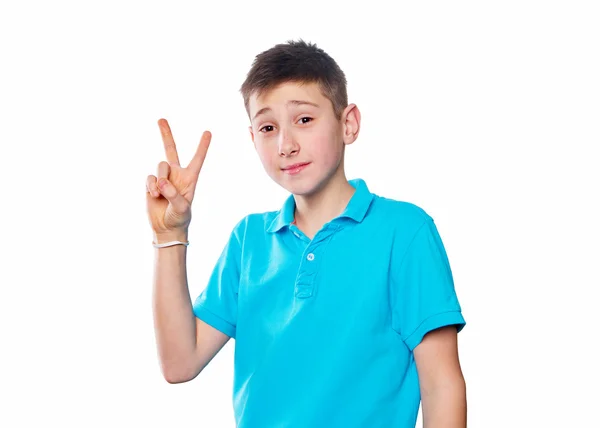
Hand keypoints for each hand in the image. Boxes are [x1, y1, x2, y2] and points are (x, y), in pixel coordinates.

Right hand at [146, 118, 210, 236]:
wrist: (166, 228)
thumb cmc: (179, 218)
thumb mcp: (182, 208)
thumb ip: (173, 194)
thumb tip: (162, 181)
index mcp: (190, 178)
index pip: (197, 159)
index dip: (202, 146)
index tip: (208, 132)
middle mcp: (176, 174)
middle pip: (171, 150)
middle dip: (166, 135)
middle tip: (161, 119)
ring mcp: (163, 178)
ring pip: (160, 166)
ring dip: (160, 178)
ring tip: (161, 193)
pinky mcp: (152, 184)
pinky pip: (150, 177)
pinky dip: (151, 186)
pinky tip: (154, 195)